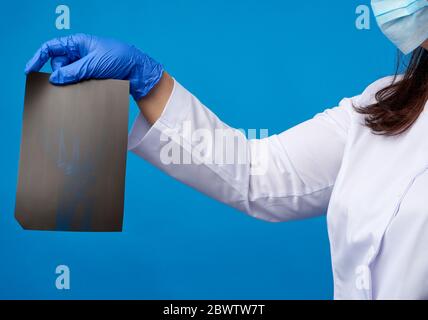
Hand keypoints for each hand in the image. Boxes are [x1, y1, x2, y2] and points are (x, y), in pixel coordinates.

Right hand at [25, 34, 163, 100]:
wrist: (139, 72)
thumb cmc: (120, 59)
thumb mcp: (93, 64)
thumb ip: (72, 71)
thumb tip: (54, 78)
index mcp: (79, 43)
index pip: (52, 48)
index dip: (38, 58)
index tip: (29, 70)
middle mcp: (81, 54)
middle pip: (59, 65)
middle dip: (60, 73)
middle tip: (68, 82)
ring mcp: (87, 67)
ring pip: (69, 76)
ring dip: (72, 82)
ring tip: (85, 84)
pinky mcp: (94, 78)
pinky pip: (80, 83)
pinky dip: (80, 88)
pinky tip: (86, 91)